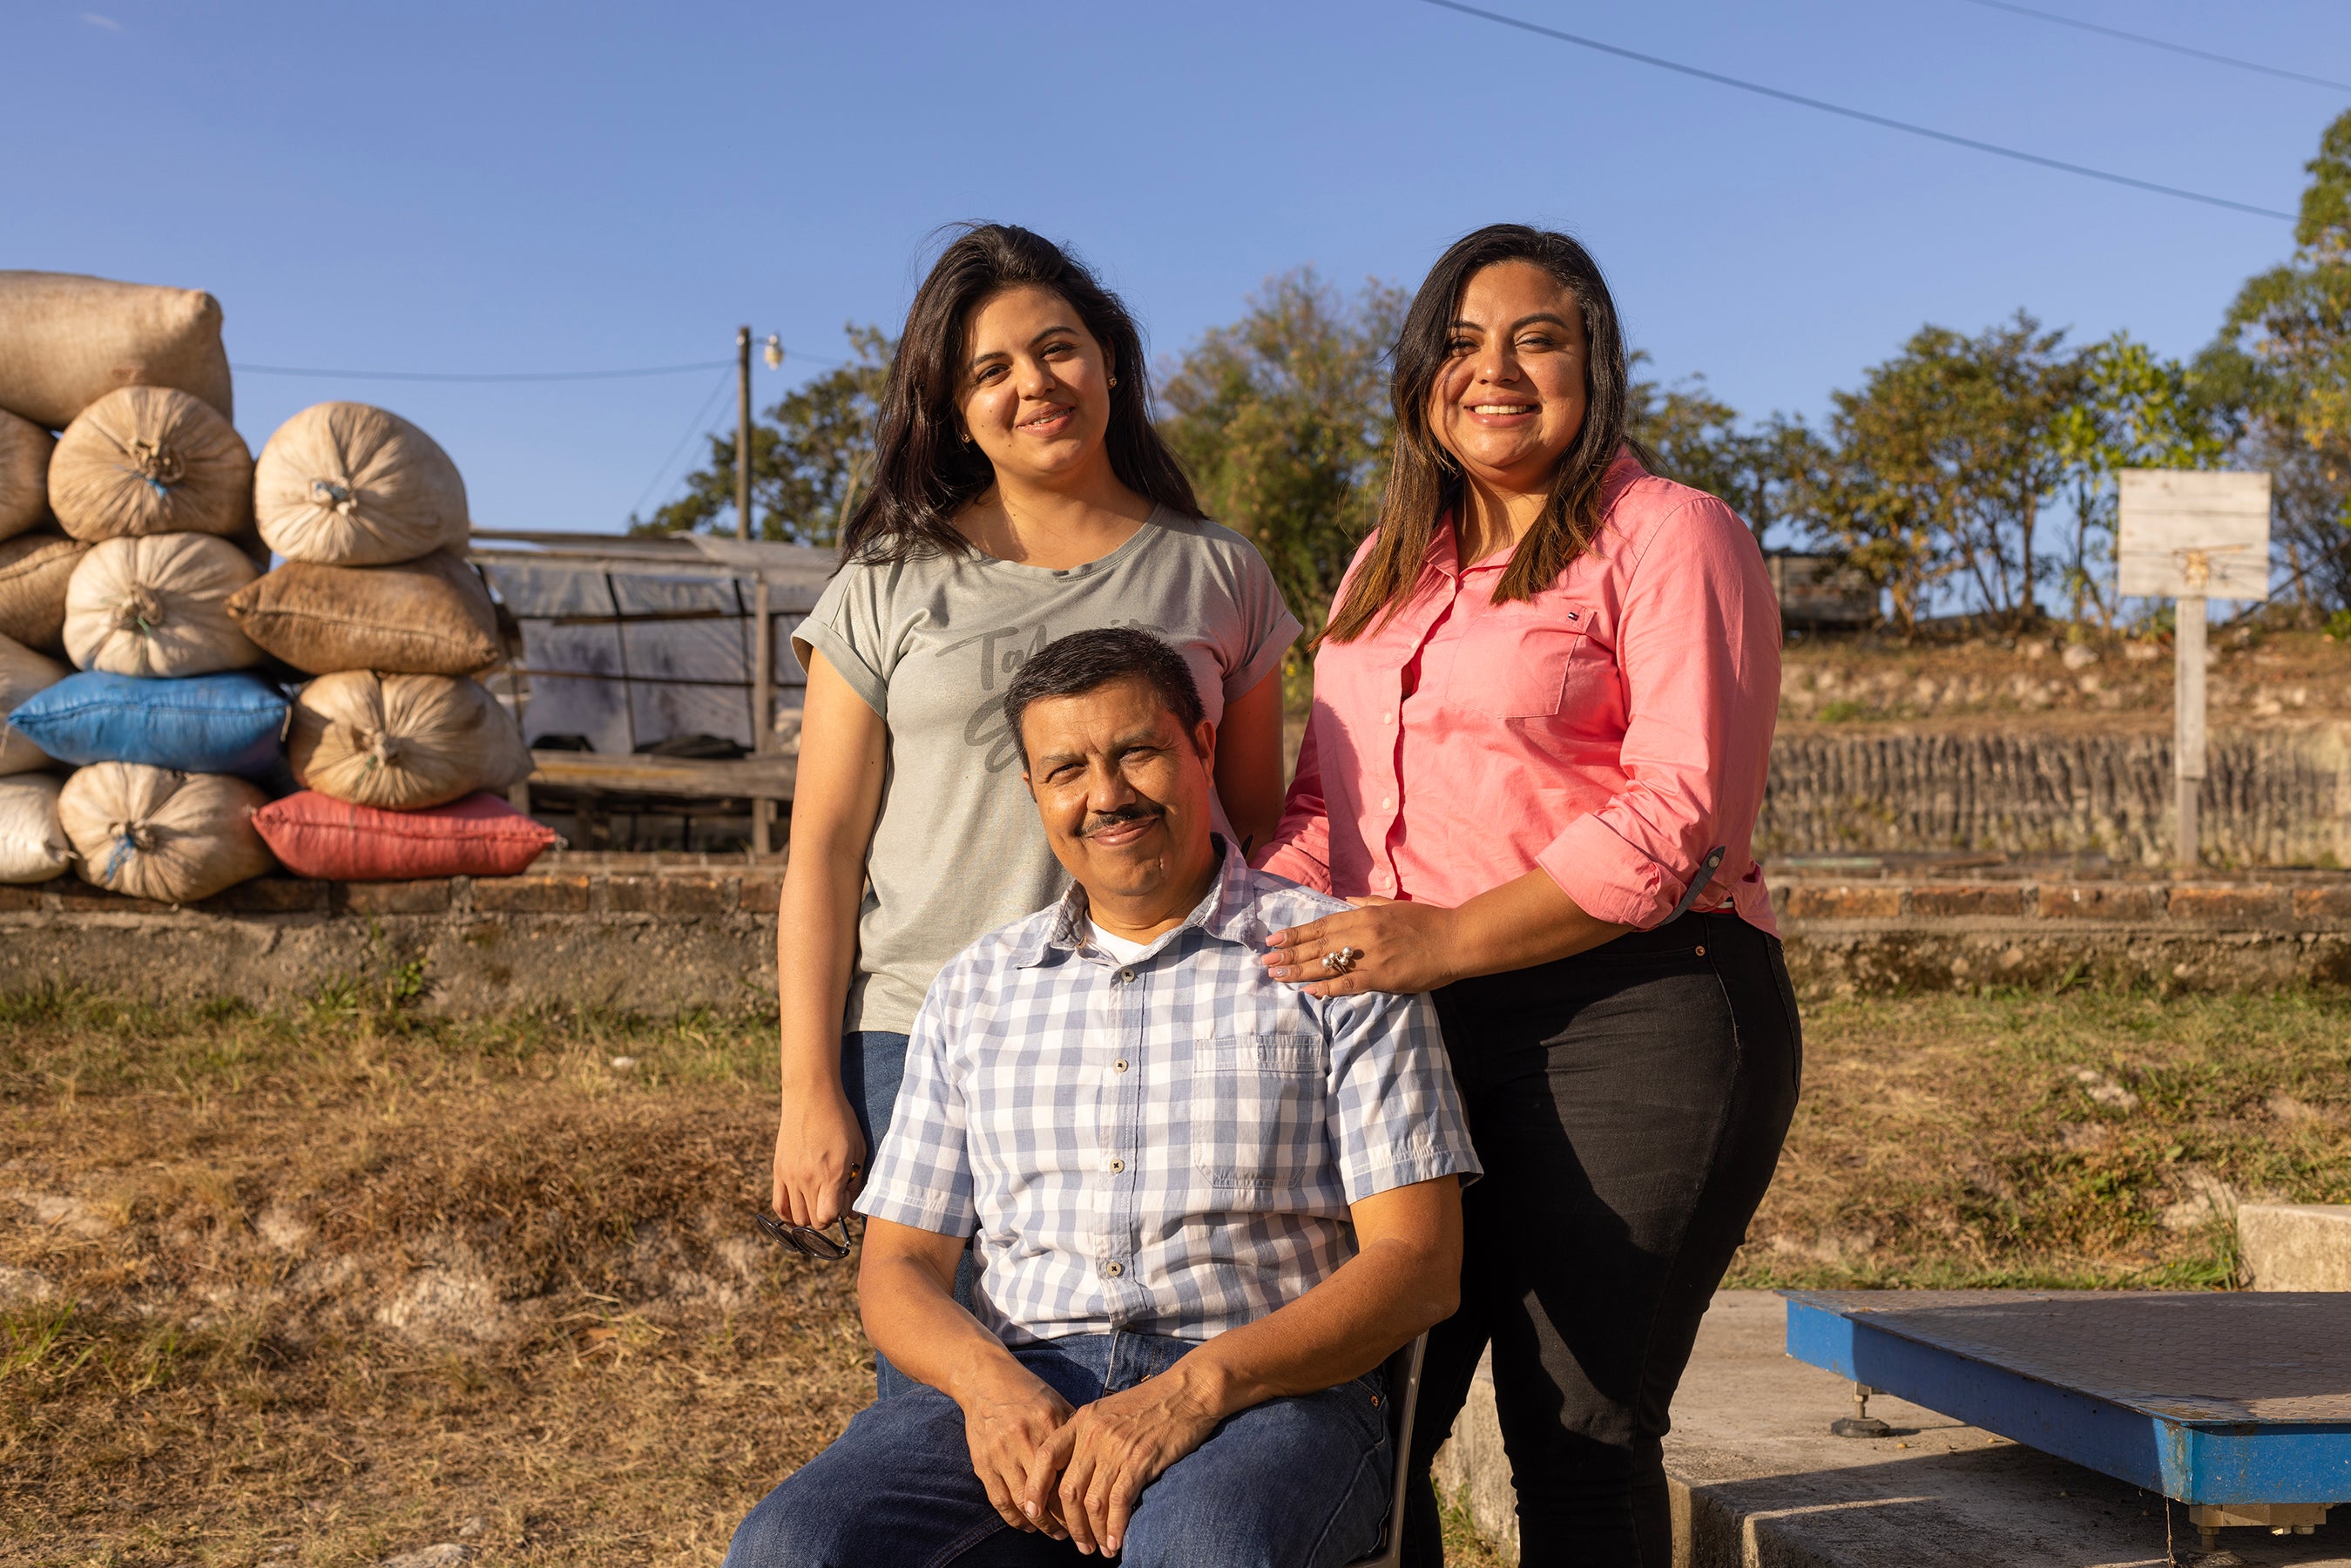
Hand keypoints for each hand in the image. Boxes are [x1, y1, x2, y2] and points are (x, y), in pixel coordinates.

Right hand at [771, 1085, 866, 1226]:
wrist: (811, 1096)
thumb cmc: (840, 1121)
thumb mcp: (858, 1150)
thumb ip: (856, 1183)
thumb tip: (851, 1212)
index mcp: (831, 1173)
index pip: (828, 1216)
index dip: (839, 1214)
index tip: (844, 1198)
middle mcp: (807, 1178)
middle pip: (813, 1221)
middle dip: (827, 1217)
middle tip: (834, 1198)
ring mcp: (790, 1176)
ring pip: (795, 1218)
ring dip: (809, 1216)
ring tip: (818, 1200)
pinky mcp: (778, 1170)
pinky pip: (778, 1205)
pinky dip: (788, 1214)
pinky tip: (800, 1206)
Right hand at [958, 1362, 1077, 1535]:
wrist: (985, 1380)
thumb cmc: (1028, 1392)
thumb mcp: (1057, 1403)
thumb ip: (1075, 1431)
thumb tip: (1101, 1457)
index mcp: (1048, 1424)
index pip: (1068, 1471)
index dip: (1081, 1498)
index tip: (1092, 1512)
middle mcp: (1024, 1439)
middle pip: (1047, 1492)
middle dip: (1063, 1518)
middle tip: (1076, 1532)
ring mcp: (1001, 1453)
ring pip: (1023, 1502)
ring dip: (1041, 1524)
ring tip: (1055, 1533)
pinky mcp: (982, 1463)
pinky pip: (999, 1501)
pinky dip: (1014, 1519)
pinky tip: (1028, 1525)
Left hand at [1023, 1363, 1225, 1555]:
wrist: (1188, 1390)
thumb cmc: (1152, 1402)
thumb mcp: (1110, 1410)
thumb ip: (1090, 1435)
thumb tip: (1078, 1472)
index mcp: (1083, 1420)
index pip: (1047, 1456)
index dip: (1035, 1487)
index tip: (1033, 1511)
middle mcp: (1094, 1434)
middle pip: (1068, 1489)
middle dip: (1071, 1524)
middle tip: (1079, 1544)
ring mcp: (1116, 1447)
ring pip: (1093, 1502)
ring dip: (1094, 1532)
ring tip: (1100, 1549)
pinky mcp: (1140, 1460)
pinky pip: (1119, 1503)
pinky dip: (1115, 1528)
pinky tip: (1116, 1543)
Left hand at [1261, 896, 1462, 996]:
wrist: (1455, 940)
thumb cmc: (1427, 921)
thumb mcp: (1394, 905)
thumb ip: (1367, 904)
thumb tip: (1346, 902)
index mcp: (1364, 915)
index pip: (1321, 925)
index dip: (1296, 933)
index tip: (1275, 939)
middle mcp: (1362, 934)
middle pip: (1318, 945)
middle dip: (1289, 953)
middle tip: (1265, 960)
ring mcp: (1371, 957)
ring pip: (1327, 965)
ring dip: (1299, 971)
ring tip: (1276, 975)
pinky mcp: (1382, 977)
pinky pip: (1348, 984)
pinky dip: (1328, 988)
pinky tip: (1309, 992)